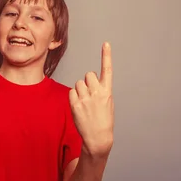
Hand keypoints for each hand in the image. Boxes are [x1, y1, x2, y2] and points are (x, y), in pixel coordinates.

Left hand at [69, 42, 114, 156]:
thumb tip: (91, 82)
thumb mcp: (108, 103)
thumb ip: (101, 90)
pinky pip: (72, 92)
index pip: (107, 69)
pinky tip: (80, 106)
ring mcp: (85, 98)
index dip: (106, 56)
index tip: (106, 44)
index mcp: (107, 91)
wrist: (98, 137)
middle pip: (88, 75)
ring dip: (81, 90)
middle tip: (91, 95)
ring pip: (79, 83)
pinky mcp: (75, 104)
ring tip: (86, 103)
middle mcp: (97, 92)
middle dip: (88, 82)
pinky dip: (74, 97)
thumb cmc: (104, 120)